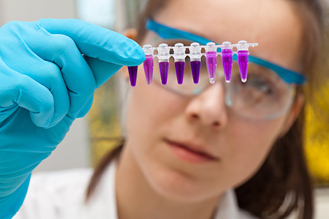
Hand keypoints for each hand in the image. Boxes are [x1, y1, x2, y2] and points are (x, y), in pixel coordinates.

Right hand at [0, 18, 144, 218]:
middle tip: (76, 109)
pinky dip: (43, 110)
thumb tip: (127, 50)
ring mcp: (2, 54)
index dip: (110, 43)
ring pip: (52, 73)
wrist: (9, 153)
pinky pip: (32, 89)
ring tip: (49, 116)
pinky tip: (35, 118)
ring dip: (62, 104)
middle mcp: (20, 37)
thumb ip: (93, 71)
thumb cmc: (37, 120)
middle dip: (82, 86)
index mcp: (42, 37)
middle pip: (69, 50)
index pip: (81, 32)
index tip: (137, 54)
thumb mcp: (73, 94)